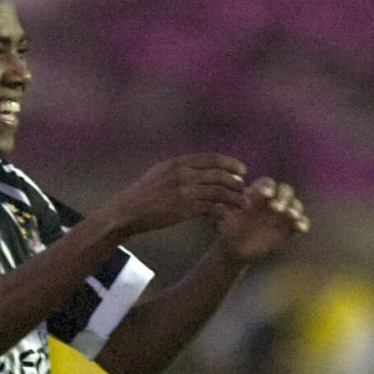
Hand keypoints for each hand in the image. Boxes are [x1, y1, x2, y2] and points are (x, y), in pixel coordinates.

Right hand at [108, 153, 247, 233]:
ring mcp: (184, 191)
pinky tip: (227, 215)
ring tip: (244, 204)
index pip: (211, 158)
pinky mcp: (183, 209)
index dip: (230, 163)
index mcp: (178, 162)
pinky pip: (210, 209)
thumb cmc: (145, 193)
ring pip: (218, 192)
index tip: (242, 170)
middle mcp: (183, 174)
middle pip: (219, 175)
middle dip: (236, 182)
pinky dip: (221, 212)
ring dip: (234, 198)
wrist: (129, 211)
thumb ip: (181, 167)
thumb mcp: (161, 171)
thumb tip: (200, 166)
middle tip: (245, 189)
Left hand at [217, 178, 308, 263]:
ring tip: (291, 216)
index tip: (265, 194)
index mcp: (257, 192)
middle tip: (277, 207)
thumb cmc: (229, 227)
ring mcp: (283, 213)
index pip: (267, 183)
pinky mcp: (289, 227)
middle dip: (283, 197)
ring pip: (295, 205)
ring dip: (295, 209)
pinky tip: (300, 228)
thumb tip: (232, 198)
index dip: (267, 187)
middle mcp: (273, 199)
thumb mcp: (225, 216)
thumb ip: (229, 207)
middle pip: (285, 190)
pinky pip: (301, 222)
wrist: (236, 247)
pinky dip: (303, 223)